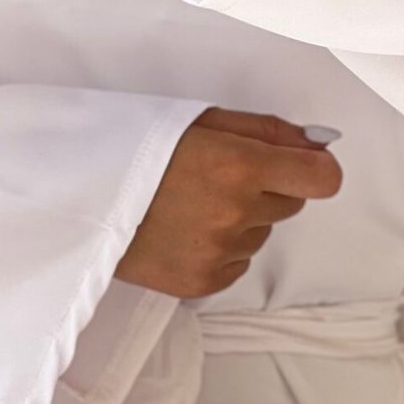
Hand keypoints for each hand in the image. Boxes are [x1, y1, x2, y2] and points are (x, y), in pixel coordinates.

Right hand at [115, 107, 342, 299]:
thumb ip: (266, 131)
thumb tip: (317, 143)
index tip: (301, 164)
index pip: (321, 178)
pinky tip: (184, 229)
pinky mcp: (202, 283)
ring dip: (242, 218)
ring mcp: (219, 252)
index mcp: (238, 164)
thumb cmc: (137, 148)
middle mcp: (236, 212)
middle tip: (219, 174)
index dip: (315, 168)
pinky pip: (238, 262)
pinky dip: (221, 247)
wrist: (82, 198)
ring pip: (261, 233)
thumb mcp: (201, 120)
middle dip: (268, 187)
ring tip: (192, 202)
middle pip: (290, 203)